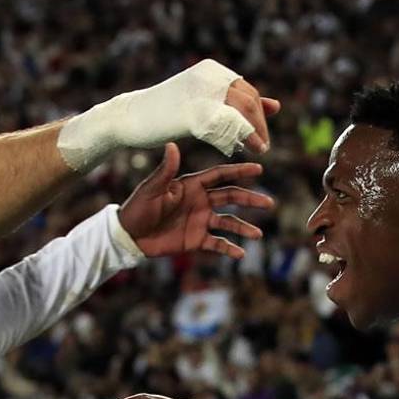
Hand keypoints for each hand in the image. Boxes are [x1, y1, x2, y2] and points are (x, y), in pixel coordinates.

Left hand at [118, 144, 271, 259]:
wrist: (129, 235)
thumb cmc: (138, 208)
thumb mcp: (152, 188)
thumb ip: (166, 170)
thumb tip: (172, 145)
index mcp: (192, 185)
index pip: (220, 175)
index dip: (239, 171)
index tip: (259, 168)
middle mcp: (200, 201)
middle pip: (231, 197)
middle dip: (250, 199)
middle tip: (269, 203)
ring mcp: (200, 221)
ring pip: (228, 222)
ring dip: (244, 227)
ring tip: (258, 234)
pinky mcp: (196, 240)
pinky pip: (217, 243)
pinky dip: (229, 248)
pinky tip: (240, 253)